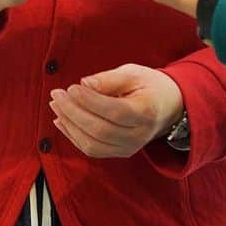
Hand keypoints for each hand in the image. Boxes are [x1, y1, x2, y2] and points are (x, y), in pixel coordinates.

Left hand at [49, 64, 184, 158]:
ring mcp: (129, 148)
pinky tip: (61, 121)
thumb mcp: (134, 73)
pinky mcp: (120, 152)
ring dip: (70, 125)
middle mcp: (138, 135)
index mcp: (146, 111)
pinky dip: (73, 136)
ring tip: (56, 105)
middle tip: (57, 95)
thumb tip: (84, 84)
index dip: (90, 101)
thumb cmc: (150, 85)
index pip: (114, 111)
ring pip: (93, 144)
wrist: (168, 107)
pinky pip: (92, 150)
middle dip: (73, 112)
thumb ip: (109, 79)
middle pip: (100, 130)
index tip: (71, 88)